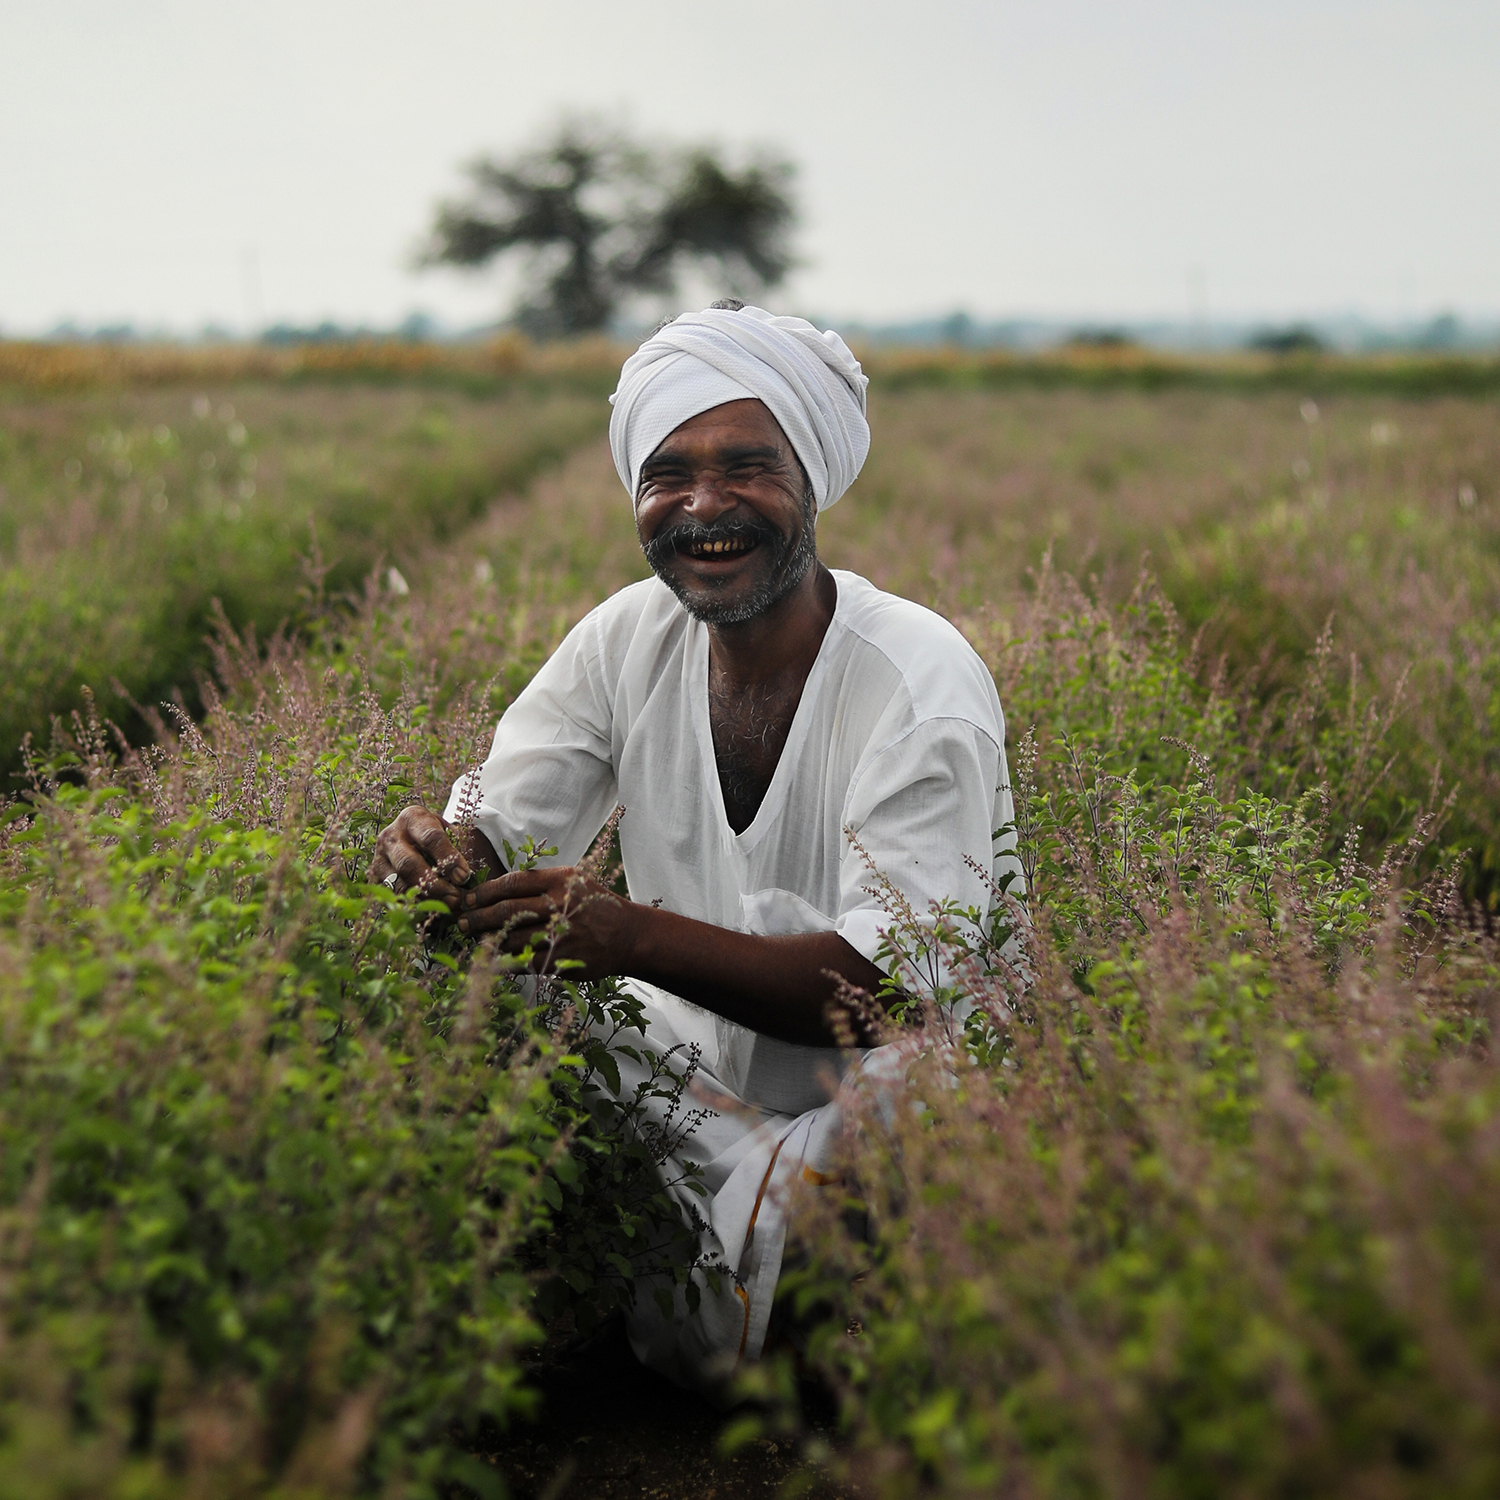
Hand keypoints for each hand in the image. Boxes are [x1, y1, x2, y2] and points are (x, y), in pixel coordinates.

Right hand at [369, 805, 472, 908]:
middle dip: (434, 884)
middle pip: (409, 864)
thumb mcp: (448, 832)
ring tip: (447, 906)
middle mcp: (391, 835)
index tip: (464, 876)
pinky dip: (413, 904)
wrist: (411, 836)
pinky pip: (393, 894)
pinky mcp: (375, 876)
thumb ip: (458, 848)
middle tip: (455, 897)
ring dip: (425, 898)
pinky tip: (431, 908)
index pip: (431, 838)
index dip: (449, 859)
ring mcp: (379, 856)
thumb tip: (464, 878)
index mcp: (413, 818)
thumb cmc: (437, 835)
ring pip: (399, 883)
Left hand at [457, 866, 634, 979]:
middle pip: (507, 910)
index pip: (512, 883)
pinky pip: (523, 962)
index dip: (485, 892)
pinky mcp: (561, 960)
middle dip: (478, 917)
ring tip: (475, 940)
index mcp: (560, 881)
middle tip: (461, 922)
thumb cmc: (594, 905)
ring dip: (488, 941)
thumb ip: (540, 883)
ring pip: (512, 939)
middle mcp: (559, 906)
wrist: (628, 935)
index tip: (468, 898)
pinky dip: (505, 961)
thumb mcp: (573, 881)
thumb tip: (498, 890)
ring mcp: (560, 935)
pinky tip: (492, 959)